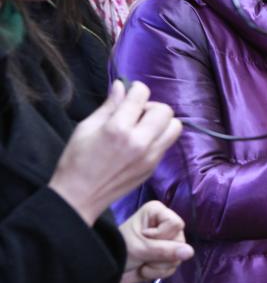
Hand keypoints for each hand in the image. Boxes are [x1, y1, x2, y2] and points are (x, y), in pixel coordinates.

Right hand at [50, 81, 181, 225]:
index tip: (131, 92)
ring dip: (161, 122)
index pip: (141, 96)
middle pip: (165, 111)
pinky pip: (167, 144)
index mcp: (119, 129)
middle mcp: (140, 142)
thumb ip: (109, 106)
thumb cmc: (76, 160)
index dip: (136, 89)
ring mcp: (150, 157)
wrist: (80, 197)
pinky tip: (141, 141)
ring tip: (142, 127)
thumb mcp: (87, 127)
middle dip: (151, 106)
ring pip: (174, 127)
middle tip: (136, 114)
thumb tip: (121, 85)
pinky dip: (158, 137)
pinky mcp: (154, 167)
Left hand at [119, 200, 193, 282]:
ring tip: (142, 265)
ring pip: (178, 257)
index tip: (144, 238)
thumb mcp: (140, 248)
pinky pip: (173, 267)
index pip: (176, 224)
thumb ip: (165, 250)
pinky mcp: (167, 256)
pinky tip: (145, 269)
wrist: (107, 269)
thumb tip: (190, 252)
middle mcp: (166, 224)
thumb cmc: (120, 249)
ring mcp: (168, 241)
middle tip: (143, 257)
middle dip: (160, 256)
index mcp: (158, 212)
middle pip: (180, 242)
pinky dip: (158, 272)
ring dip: (158, 266)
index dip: (162, 236)